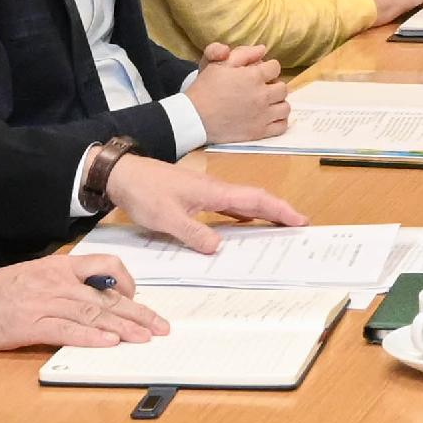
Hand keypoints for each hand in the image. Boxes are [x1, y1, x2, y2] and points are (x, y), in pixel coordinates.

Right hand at [0, 254, 169, 353]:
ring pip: (93, 312)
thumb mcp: (33, 277)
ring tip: (145, 337)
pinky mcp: (30, 324)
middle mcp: (56, 282)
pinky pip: (67, 330)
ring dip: (123, 327)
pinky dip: (90, 337)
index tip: (139, 298)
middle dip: (138, 312)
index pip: (105, 266)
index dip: (127, 282)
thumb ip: (62, 285)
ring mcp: (44, 302)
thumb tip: (92, 299)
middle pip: (106, 295)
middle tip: (160, 325)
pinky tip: (109, 343)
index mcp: (58, 267)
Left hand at [101, 155, 303, 250]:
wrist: (123, 174)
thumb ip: (193, 233)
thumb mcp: (166, 218)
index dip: (280, 210)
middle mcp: (215, 190)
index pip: (255, 200)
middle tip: (298, 226)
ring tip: (277, 228)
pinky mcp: (195, 197)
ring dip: (262, 214)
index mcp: (213, 192)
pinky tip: (242, 225)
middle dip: (279, 211)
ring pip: (242, 203)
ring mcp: (206, 192)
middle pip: (255, 199)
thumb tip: (218, 247)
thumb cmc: (144, 191)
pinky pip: (226, 207)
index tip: (300, 220)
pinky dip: (241, 216)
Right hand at [180, 45, 289, 145]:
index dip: (268, 68)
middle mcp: (262, 95)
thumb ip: (242, 53)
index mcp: (254, 77)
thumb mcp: (218, 64)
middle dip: (274, 85)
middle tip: (262, 89)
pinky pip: (282, 126)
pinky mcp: (259, 132)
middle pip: (282, 87)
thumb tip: (263, 49)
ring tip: (266, 103)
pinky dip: (279, 121)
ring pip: (285, 107)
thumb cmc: (205, 88)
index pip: (275, 67)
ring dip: (278, 103)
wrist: (194, 117)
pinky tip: (269, 117)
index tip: (260, 73)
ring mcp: (262, 115)